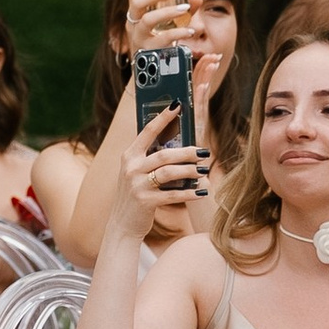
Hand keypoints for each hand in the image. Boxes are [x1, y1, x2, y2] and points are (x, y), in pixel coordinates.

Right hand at [106, 103, 199, 242]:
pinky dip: (189, 193)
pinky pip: (172, 194)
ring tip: (205, 171)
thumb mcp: (137, 172)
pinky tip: (202, 192)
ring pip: (169, 172)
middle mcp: (131, 168)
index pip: (147, 131)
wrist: (123, 224)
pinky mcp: (145, 202)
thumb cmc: (137, 194)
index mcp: (130, 156)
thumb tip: (181, 145)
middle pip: (164, 154)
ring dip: (190, 171)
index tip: (177, 104)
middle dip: (187, 152)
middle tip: (205, 152)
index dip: (163, 118)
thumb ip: (152, 158)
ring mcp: (136, 185)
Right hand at [123, 0, 193, 60]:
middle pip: (137, 3)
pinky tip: (190, 31)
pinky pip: (161, 39)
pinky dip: (177, 33)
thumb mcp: (173, 23)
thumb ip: (186, 8)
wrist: (153, 73)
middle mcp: (133, 25)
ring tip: (186, 9)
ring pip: (147, 20)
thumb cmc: (162, 42)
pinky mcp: (148, 52)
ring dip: (168, 12)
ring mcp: (139, 39)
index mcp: (136, 14)